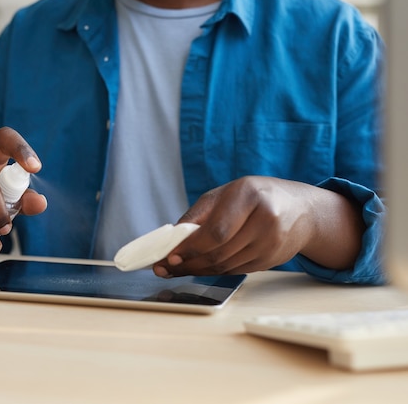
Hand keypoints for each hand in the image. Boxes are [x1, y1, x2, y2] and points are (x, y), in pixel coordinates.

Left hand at [152, 176, 362, 277]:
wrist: (301, 210)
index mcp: (249, 196)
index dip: (191, 248)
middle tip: (164, 268)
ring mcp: (271, 243)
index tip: (170, 257)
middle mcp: (265, 220)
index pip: (216, 231)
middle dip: (188, 263)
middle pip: (219, 252)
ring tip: (176, 269)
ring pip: (225, 266)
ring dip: (198, 271)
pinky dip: (214, 272)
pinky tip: (200, 268)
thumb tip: (171, 239)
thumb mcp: (225, 194)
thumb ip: (198, 215)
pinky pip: (235, 271)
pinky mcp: (272, 260)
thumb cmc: (255, 197)